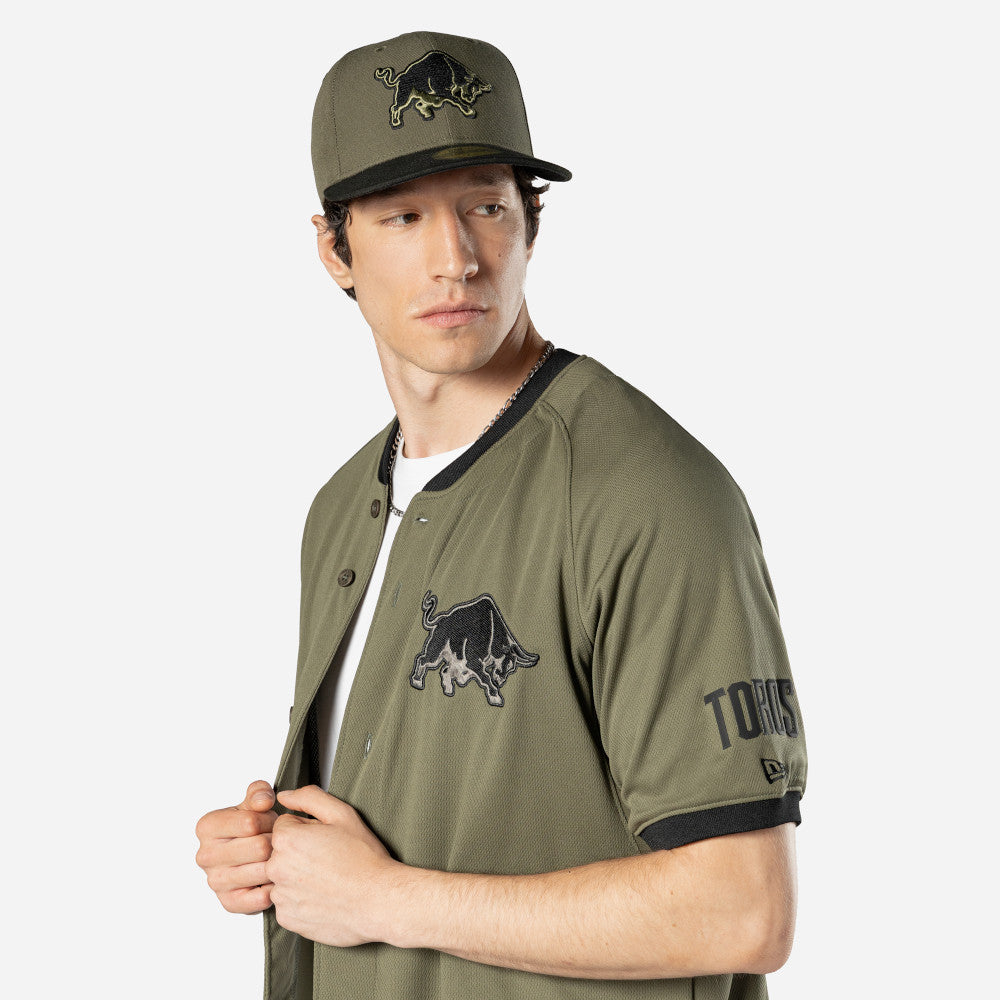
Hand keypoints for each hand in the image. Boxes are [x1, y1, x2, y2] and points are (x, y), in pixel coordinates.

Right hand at [195, 779, 276, 914]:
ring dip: (278, 863)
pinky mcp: (228, 903)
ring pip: (263, 871)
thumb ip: (259, 793)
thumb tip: (263, 801)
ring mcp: (215, 881)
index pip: (251, 823)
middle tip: (278, 841)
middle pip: (259, 848)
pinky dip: (274, 887)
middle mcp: (206, 856)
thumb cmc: (250, 827)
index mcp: (207, 827)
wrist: (246, 856)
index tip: (270, 822)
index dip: (269, 820)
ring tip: (277, 856)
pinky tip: (274, 876)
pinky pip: (260, 897)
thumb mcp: (253, 802)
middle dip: (277, 841)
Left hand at [267, 785, 398, 946]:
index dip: (306, 829)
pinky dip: (301, 900)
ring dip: (298, 877)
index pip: (284, 826)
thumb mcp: (342, 814)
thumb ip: (309, 797)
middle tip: (328, 859)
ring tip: (328, 879)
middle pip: (280, 852)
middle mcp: (277, 869)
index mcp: (288, 840)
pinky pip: (287, 903)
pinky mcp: (287, 918)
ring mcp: (281, 896)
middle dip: (299, 852)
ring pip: (283, 878)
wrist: (378, 900)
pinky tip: (323, 896)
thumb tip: (286, 796)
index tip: (324, 840)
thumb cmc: (364, 859)